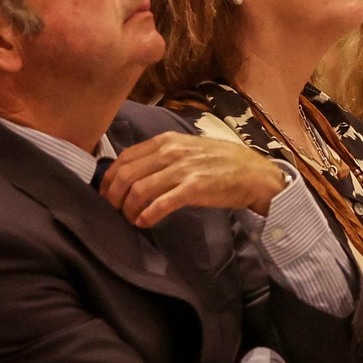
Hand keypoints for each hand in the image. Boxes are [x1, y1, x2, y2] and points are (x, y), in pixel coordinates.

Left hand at [98, 132, 291, 226]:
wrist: (255, 174)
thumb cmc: (223, 163)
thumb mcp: (189, 148)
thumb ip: (164, 156)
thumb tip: (135, 172)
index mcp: (167, 140)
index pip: (124, 157)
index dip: (109, 178)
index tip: (106, 194)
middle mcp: (172, 152)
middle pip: (126, 175)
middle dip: (113, 196)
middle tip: (114, 210)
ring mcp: (183, 169)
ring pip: (139, 190)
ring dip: (128, 209)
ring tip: (130, 218)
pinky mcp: (194, 188)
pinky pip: (161, 203)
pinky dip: (147, 215)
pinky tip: (144, 222)